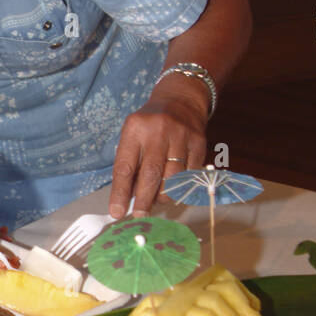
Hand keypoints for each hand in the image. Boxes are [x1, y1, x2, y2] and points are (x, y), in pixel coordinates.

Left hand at [108, 88, 206, 217]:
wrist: (181, 99)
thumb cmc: (150, 125)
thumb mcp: (133, 135)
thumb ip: (130, 164)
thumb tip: (127, 199)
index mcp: (135, 129)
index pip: (125, 166)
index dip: (120, 193)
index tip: (117, 212)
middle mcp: (158, 131)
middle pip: (151, 174)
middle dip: (144, 200)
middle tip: (139, 215)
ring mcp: (181, 135)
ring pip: (172, 178)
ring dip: (163, 195)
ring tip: (157, 199)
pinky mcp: (199, 142)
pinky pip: (189, 174)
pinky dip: (180, 186)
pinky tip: (173, 188)